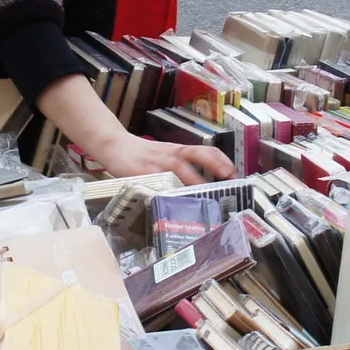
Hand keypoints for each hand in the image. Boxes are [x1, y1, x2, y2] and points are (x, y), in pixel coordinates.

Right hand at [104, 133, 237, 185]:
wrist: (115, 145)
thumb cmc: (145, 155)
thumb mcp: (168, 156)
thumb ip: (185, 168)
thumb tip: (207, 187)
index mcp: (180, 151)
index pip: (207, 151)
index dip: (223, 161)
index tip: (235, 175)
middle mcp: (172, 155)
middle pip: (198, 156)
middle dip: (216, 168)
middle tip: (229, 182)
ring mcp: (158, 164)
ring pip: (180, 171)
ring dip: (195, 183)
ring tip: (207, 197)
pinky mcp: (142, 173)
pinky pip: (158, 184)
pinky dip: (167, 193)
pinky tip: (174, 204)